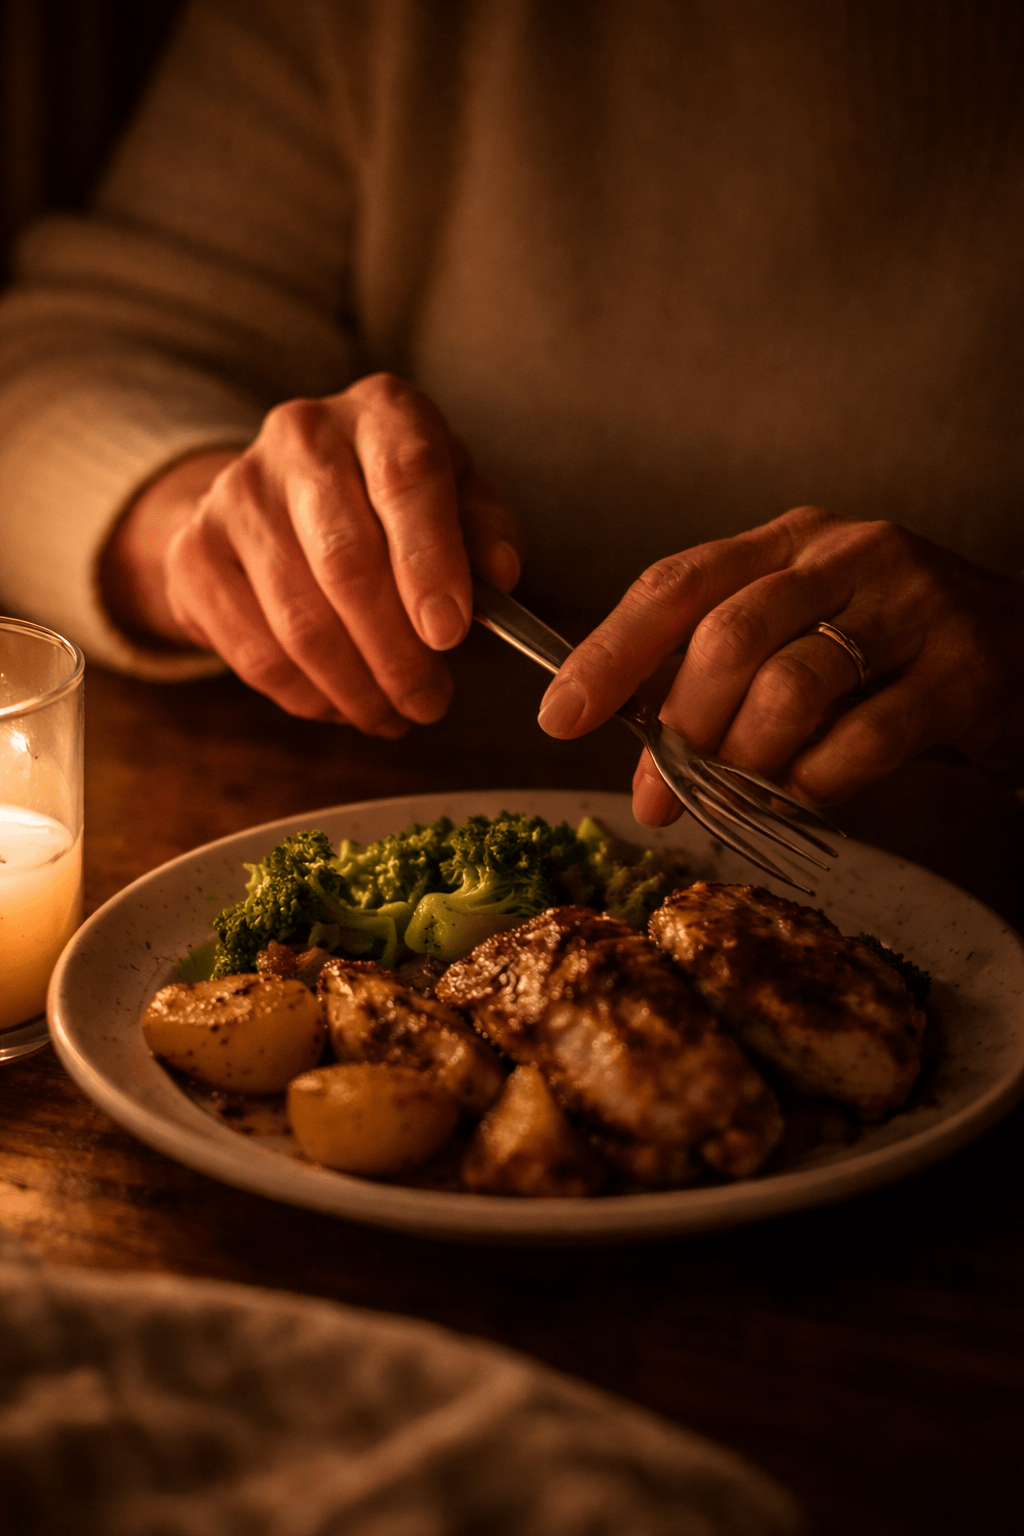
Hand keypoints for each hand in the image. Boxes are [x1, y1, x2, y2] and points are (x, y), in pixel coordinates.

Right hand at [101, 374, 522, 735]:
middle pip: (346, 562)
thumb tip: (498, 577)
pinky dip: (305, 696)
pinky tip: (342, 706)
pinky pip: (252, 651)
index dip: (430, 564)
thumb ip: (485, 532)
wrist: (287, 492)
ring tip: (394, 715)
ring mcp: (235, 492)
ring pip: (298, 620)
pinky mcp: (194, 553)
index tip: (450, 636)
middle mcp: (300, 436)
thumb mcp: (458, 498)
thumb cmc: (396, 501)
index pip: (407, 480)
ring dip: (354, 688)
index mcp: (381, 411)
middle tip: (431, 705)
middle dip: (396, 654)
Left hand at [537, 505, 1023, 822]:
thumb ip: (721, 662)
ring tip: (732, 805)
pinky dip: (814, 786)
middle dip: (677, 730)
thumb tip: (627, 724)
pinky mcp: (964, 668)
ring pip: (790, 687)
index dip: (610, 652)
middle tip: (655, 798)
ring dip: (743, 764)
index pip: (676, 583)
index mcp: (787, 542)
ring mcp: (910, 605)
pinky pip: (864, 740)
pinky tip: (800, 804)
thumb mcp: (800, 630)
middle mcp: (846, 556)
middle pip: (726, 637)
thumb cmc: (890, 651)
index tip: (560, 715)